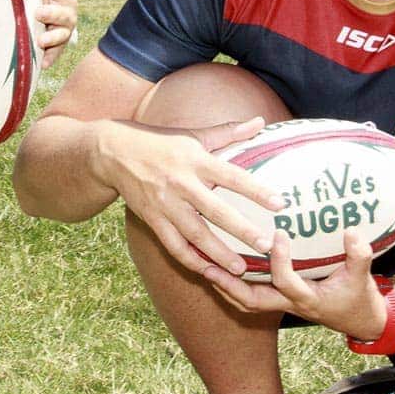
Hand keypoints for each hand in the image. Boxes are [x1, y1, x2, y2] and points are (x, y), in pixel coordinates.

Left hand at [32, 0, 75, 67]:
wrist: (49, 15)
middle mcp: (68, 12)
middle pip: (63, 13)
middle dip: (51, 12)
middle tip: (38, 12)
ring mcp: (64, 30)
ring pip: (61, 35)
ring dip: (52, 38)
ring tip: (41, 40)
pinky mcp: (58, 46)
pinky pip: (55, 54)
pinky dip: (50, 59)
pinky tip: (43, 64)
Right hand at [98, 117, 284, 275]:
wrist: (114, 152)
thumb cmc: (162, 142)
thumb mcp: (194, 134)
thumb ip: (229, 132)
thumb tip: (260, 121)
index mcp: (195, 160)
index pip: (232, 176)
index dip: (256, 190)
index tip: (280, 203)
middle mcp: (181, 184)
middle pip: (215, 211)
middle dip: (241, 230)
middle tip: (267, 245)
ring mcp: (165, 204)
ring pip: (194, 234)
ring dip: (218, 253)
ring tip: (241, 269)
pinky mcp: (152, 219)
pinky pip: (173, 244)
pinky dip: (190, 260)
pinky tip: (209, 271)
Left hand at [202, 228, 390, 339]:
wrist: (360, 322)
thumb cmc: (359, 298)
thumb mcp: (362, 277)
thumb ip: (359, 255)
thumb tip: (351, 231)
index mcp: (308, 298)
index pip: (286, 281)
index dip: (280, 260)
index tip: (278, 235)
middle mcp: (289, 304)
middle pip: (251, 301)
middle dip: (229, 284)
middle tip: (209, 265)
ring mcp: (282, 304)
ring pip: (246, 301)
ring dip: (225, 285)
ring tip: (204, 266)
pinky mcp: (280, 300)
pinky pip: (251, 295)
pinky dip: (233, 285)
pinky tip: (220, 266)